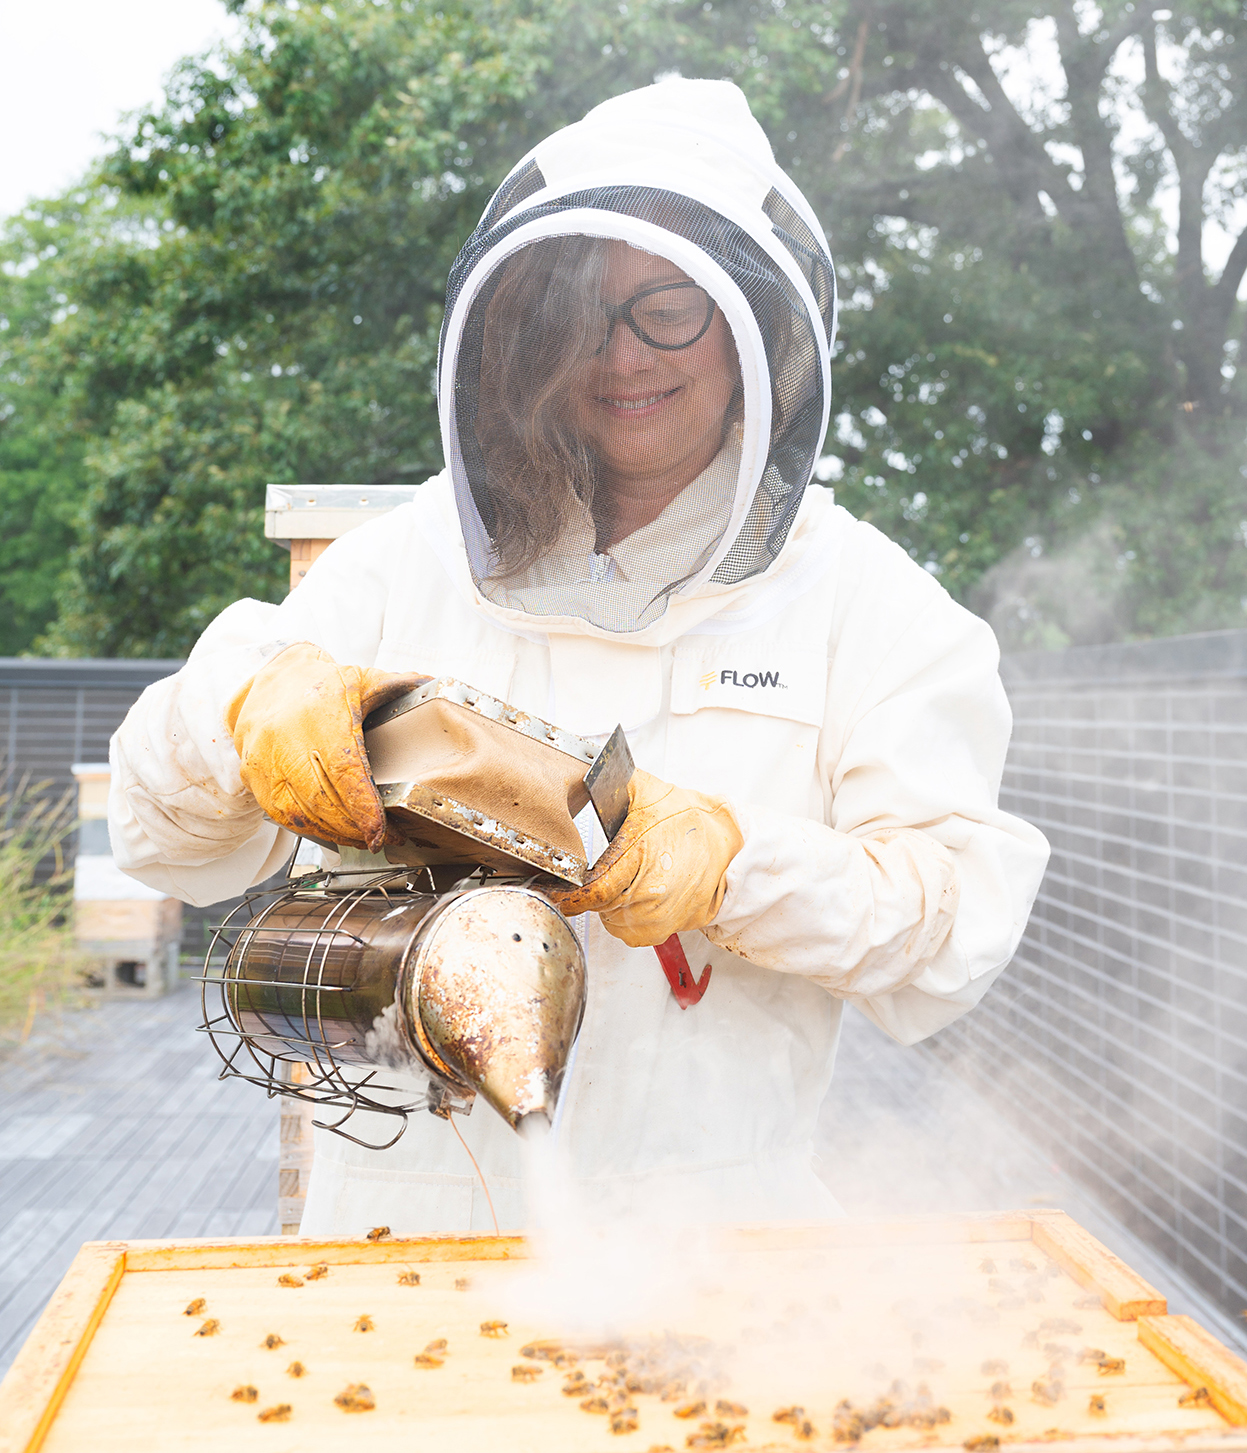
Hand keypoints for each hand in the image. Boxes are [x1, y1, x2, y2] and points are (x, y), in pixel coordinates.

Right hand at [225, 642, 426, 850]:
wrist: (267, 682)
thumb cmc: (320, 686)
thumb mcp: (362, 679)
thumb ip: (400, 686)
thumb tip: (435, 686)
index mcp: (319, 718)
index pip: (343, 772)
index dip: (364, 808)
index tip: (383, 831)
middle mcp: (286, 742)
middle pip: (325, 802)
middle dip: (357, 828)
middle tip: (387, 838)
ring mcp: (265, 764)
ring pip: (304, 814)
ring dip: (337, 833)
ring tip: (365, 839)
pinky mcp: (254, 780)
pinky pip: (284, 817)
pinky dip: (313, 829)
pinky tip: (335, 832)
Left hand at [550, 769, 742, 946]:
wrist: (728, 848)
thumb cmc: (689, 821)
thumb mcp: (649, 792)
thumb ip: (613, 785)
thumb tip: (583, 771)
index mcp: (641, 858)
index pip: (592, 889)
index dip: (568, 893)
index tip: (553, 888)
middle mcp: (650, 894)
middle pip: (598, 906)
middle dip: (592, 891)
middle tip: (604, 871)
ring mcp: (658, 917)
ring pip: (610, 921)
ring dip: (610, 905)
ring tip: (626, 880)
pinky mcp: (665, 930)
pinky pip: (629, 932)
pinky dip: (626, 917)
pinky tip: (637, 896)